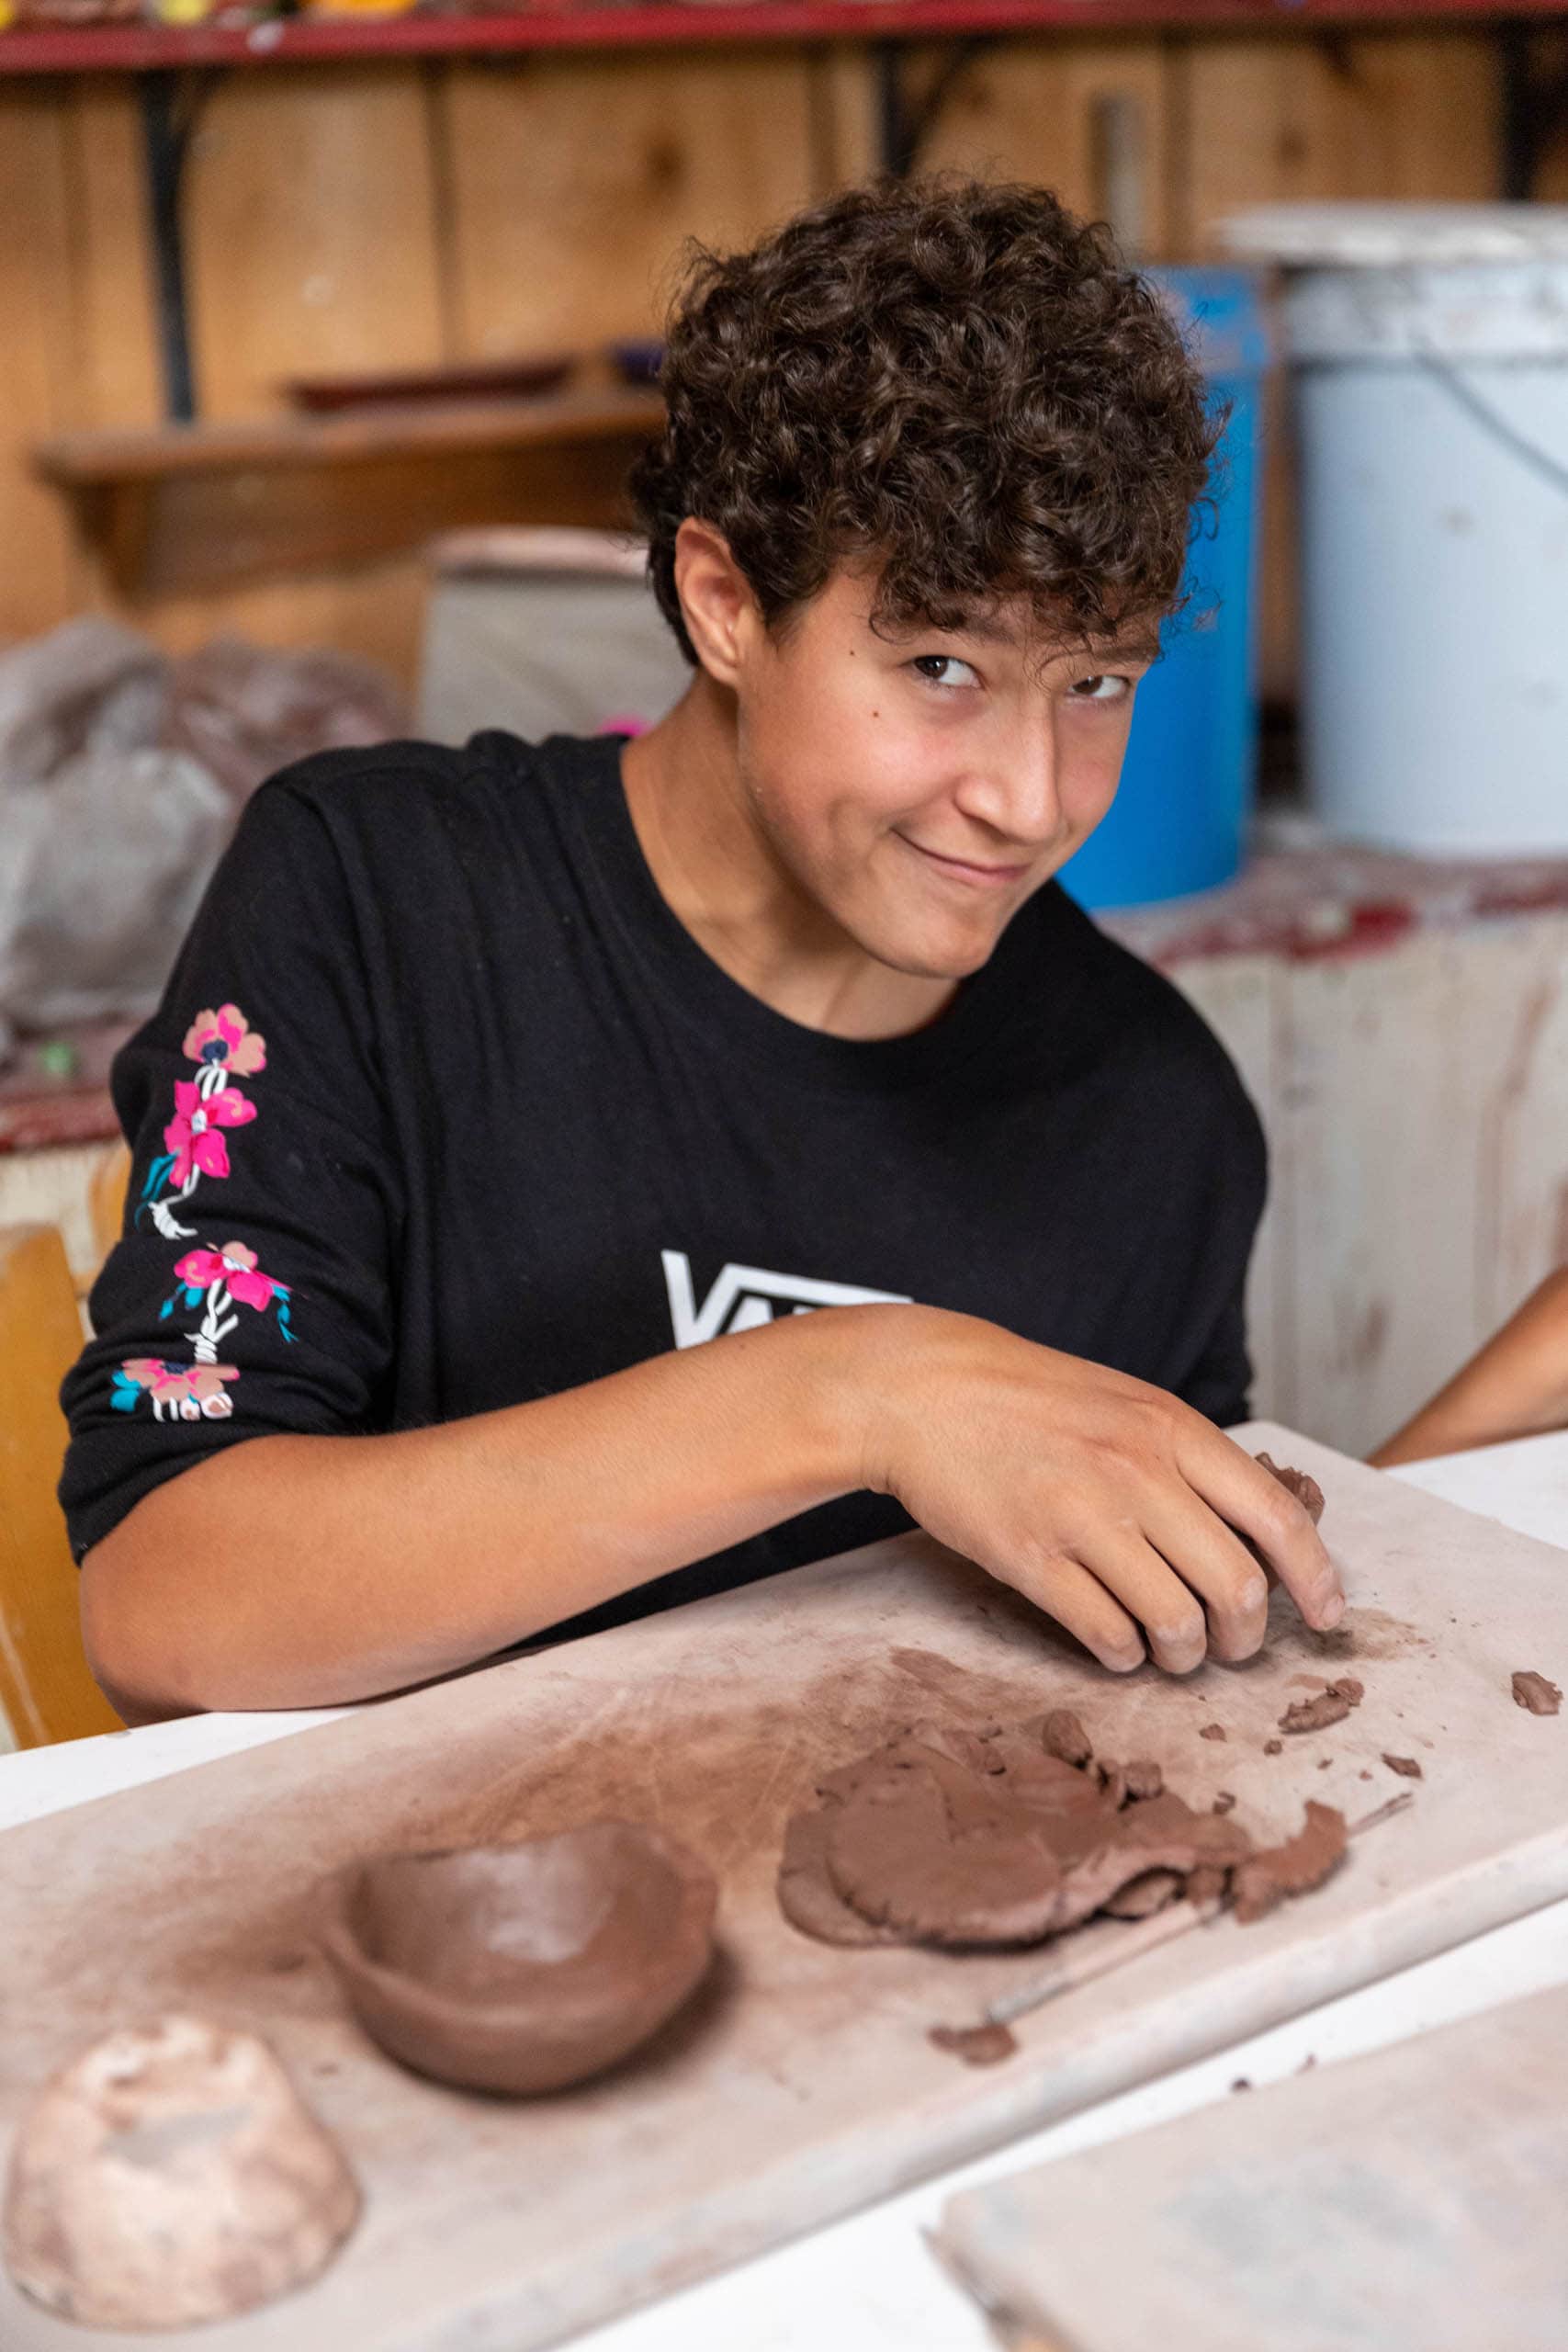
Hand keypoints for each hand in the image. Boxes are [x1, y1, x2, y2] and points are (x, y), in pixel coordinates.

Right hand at [857, 1306, 1343, 1674]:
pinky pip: (1106, 1635)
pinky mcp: (1030, 1559)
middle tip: (1235, 1647)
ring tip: (1173, 1652)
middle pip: (1237, 1587)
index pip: (1278, 1518)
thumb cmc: (1029, 1398)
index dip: (1316, 1578)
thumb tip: (1256, 1532)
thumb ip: (1186, 1458)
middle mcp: (1138, 1473)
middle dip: (1249, 1636)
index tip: (1328, 1615)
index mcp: (1171, 1429)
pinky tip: (1118, 1647)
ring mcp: (1083, 1518)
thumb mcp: (1126, 1403)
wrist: (925, 1392)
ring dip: (1186, 1656)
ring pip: (1176, 1623)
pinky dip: (1124, 1656)